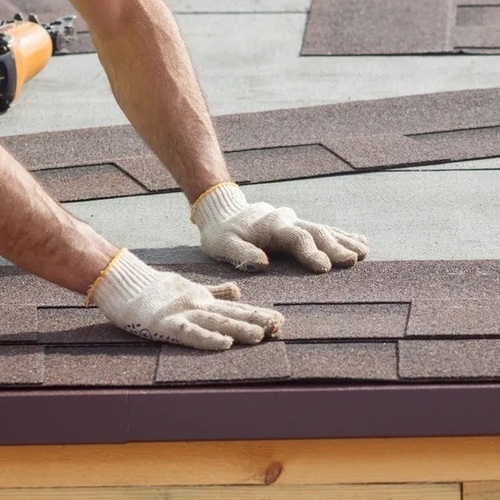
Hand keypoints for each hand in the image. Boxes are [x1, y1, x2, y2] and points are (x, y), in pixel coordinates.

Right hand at [89, 250, 283, 349]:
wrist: (125, 283)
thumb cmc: (157, 290)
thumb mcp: (191, 289)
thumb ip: (215, 291)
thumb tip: (238, 291)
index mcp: (204, 299)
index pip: (236, 307)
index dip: (257, 314)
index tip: (279, 321)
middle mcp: (198, 305)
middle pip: (232, 314)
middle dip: (256, 320)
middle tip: (279, 327)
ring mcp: (183, 313)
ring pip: (216, 321)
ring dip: (239, 328)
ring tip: (260, 335)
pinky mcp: (165, 324)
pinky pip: (189, 332)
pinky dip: (207, 338)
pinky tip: (224, 343)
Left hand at [191, 183, 367, 272]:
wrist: (223, 212)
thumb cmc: (221, 234)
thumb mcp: (222, 244)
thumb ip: (240, 253)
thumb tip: (262, 264)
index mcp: (271, 226)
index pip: (295, 238)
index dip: (310, 252)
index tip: (324, 267)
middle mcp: (287, 220)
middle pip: (316, 232)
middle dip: (335, 246)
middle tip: (353, 260)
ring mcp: (295, 221)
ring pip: (324, 229)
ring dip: (344, 240)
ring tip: (363, 251)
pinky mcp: (298, 225)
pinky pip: (324, 228)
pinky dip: (342, 234)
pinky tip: (360, 240)